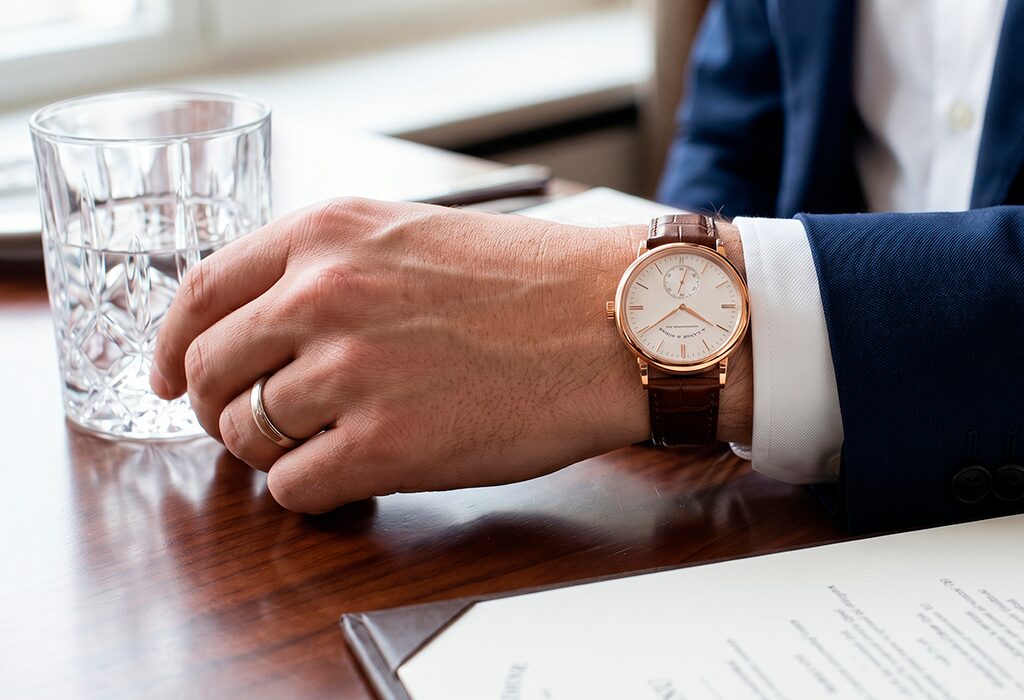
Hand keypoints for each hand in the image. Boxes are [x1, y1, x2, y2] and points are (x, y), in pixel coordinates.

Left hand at [151, 198, 751, 512]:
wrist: (617, 323)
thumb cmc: (531, 283)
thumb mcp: (410, 235)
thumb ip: (325, 267)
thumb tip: (258, 326)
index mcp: (326, 235)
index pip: (198, 294)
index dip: (174, 345)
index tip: (173, 377)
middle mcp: (325, 295)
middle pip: (208, 372)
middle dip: (217, 409)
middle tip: (249, 425)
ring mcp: (352, 372)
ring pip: (245, 436)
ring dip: (272, 452)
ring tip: (322, 445)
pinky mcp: (387, 446)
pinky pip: (294, 488)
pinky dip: (311, 490)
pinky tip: (353, 472)